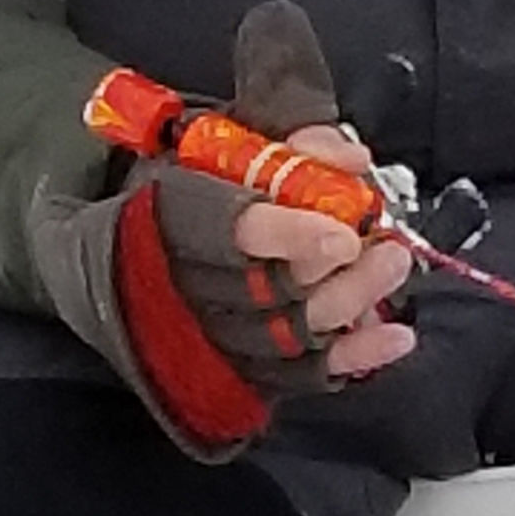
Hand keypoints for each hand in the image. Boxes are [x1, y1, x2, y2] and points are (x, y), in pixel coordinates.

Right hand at [32, 1, 416, 453]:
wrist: (120, 261)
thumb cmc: (192, 192)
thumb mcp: (232, 145)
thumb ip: (296, 144)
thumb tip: (352, 158)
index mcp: (174, 215)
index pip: (231, 234)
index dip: (289, 237)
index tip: (342, 236)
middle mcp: (187, 284)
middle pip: (267, 291)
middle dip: (334, 275)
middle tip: (384, 248)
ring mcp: (212, 334)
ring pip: (285, 335)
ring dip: (349, 305)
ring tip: (392, 268)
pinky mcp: (239, 368)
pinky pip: (298, 372)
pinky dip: (351, 357)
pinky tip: (394, 338)